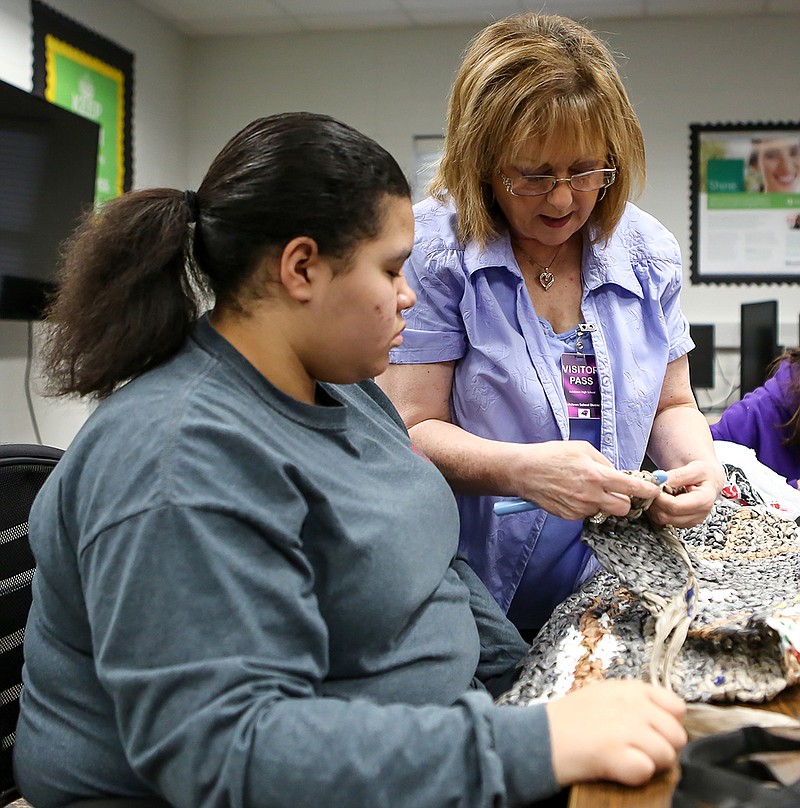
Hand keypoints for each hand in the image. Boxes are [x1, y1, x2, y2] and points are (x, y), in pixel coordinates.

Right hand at [513, 442, 660, 520]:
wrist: (524, 471)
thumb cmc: (551, 455)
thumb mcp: (582, 448)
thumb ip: (604, 462)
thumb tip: (618, 473)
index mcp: (596, 475)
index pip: (632, 487)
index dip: (647, 490)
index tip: (654, 491)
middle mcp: (590, 495)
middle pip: (624, 508)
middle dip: (625, 500)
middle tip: (617, 491)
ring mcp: (580, 508)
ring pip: (605, 512)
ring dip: (603, 503)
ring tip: (588, 489)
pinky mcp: (570, 516)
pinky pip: (588, 514)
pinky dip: (587, 506)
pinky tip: (575, 494)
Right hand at [546, 679, 686, 786]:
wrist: (538, 737)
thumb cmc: (568, 720)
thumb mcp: (604, 695)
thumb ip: (635, 701)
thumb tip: (666, 718)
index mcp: (629, 688)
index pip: (676, 706)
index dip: (668, 723)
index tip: (653, 732)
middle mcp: (631, 704)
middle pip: (677, 734)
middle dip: (662, 747)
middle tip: (638, 750)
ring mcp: (625, 728)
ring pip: (667, 755)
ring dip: (650, 764)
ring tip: (625, 759)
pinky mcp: (615, 754)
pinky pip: (646, 771)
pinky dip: (634, 775)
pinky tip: (617, 768)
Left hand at [647, 459, 723, 527]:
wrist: (709, 480)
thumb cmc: (704, 474)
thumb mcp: (694, 468)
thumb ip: (677, 475)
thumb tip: (660, 481)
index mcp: (704, 501)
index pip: (675, 506)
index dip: (659, 497)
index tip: (652, 487)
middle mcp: (699, 515)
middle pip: (666, 515)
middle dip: (654, 502)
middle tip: (651, 489)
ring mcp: (691, 521)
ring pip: (662, 520)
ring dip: (654, 506)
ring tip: (657, 493)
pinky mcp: (683, 523)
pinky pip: (662, 521)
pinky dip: (656, 510)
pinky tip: (661, 499)